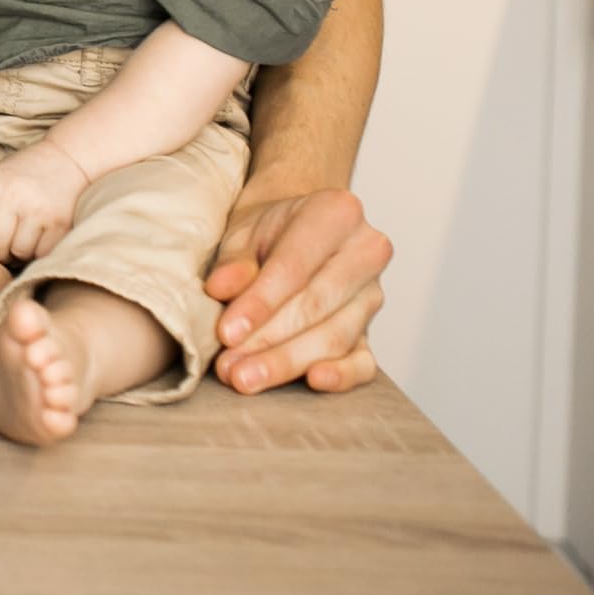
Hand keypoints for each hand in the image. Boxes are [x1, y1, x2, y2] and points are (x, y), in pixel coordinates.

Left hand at [0, 139, 88, 265]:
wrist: (66, 160)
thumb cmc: (25, 174)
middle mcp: (16, 197)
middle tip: (3, 245)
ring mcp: (40, 211)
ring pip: (20, 253)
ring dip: (20, 253)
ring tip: (22, 239)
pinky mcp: (61, 224)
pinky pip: (42, 255)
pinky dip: (38, 253)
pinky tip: (38, 240)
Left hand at [204, 188, 391, 393]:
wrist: (294, 228)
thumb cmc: (267, 230)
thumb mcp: (243, 231)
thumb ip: (234, 261)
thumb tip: (220, 290)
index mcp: (337, 212)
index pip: (294, 268)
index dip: (259, 304)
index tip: (226, 333)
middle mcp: (365, 252)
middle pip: (315, 306)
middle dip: (268, 341)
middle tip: (230, 367)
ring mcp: (373, 294)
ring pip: (334, 336)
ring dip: (287, 362)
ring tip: (245, 378)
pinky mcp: (372, 329)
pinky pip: (364, 361)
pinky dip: (342, 375)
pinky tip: (313, 381)